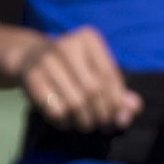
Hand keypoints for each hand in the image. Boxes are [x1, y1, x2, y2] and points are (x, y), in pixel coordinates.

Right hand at [14, 25, 142, 131]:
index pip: (109, 74)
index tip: (119, 117)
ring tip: (87, 124)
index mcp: (88, 38)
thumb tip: (134, 109)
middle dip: (102, 113)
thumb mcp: (95, 71)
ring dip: (84, 120)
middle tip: (103, 125)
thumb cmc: (72, 67)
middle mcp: (67, 45)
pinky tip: (68, 122)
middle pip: (93, 89)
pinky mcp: (31, 78)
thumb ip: (116, 89)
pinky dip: (65, 122)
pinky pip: (55, 109)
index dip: (117, 100)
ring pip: (75, 102)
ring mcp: (47, 60)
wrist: (30, 58)